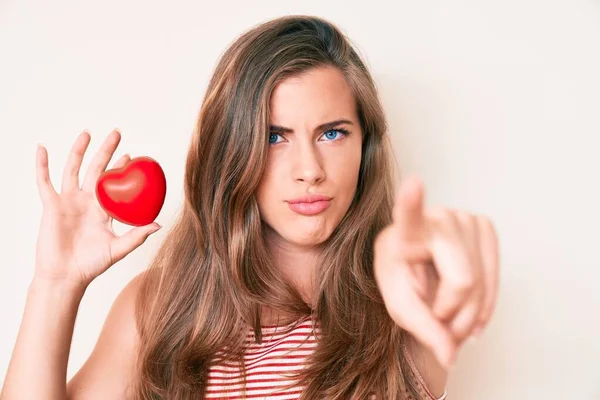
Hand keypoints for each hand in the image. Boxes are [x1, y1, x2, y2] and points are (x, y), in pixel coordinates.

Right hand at [34, 129, 161, 287]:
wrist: (66, 276)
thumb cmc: (92, 265)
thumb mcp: (119, 248)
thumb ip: (138, 236)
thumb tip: (159, 224)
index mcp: (103, 210)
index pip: (114, 184)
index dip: (121, 168)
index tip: (132, 155)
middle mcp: (86, 202)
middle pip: (96, 170)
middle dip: (106, 151)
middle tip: (117, 133)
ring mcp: (68, 202)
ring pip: (73, 169)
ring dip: (79, 150)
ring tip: (87, 133)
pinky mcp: (51, 206)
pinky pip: (44, 182)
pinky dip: (42, 165)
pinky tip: (42, 149)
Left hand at [373, 175, 498, 368]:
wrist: (419, 272)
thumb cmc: (403, 282)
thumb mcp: (402, 308)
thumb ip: (424, 331)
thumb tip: (449, 357)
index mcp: (404, 233)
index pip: (408, 216)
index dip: (412, 201)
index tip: (413, 183)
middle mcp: (436, 218)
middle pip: (462, 281)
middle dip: (453, 312)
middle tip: (439, 318)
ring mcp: (463, 218)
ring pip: (481, 284)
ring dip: (468, 314)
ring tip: (449, 315)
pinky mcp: (484, 226)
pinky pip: (494, 278)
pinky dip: (484, 305)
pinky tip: (471, 313)